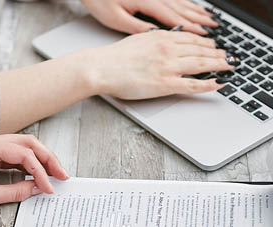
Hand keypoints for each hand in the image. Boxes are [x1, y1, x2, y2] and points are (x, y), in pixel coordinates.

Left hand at [0, 134, 67, 217]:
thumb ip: (15, 191)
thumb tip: (38, 188)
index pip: (23, 154)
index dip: (40, 171)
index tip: (48, 186)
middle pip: (28, 144)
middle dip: (47, 158)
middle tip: (61, 173)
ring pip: (25, 148)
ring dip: (42, 160)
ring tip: (55, 173)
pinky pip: (17, 157)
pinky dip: (31, 165)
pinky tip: (39, 174)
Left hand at [81, 0, 217, 33]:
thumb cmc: (100, 0)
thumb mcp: (115, 18)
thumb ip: (137, 27)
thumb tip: (155, 35)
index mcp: (148, 2)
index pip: (175, 18)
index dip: (191, 28)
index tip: (205, 36)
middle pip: (183, 9)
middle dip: (200, 20)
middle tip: (215, 27)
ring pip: (181, 3)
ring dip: (197, 11)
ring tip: (210, 18)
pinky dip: (186, 4)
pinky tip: (192, 7)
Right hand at [91, 30, 233, 99]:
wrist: (102, 67)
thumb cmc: (114, 57)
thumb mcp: (138, 40)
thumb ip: (154, 41)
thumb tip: (162, 41)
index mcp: (161, 39)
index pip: (191, 39)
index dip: (206, 42)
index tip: (214, 45)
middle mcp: (168, 50)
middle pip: (201, 50)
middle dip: (217, 53)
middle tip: (228, 57)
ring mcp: (168, 67)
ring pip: (201, 64)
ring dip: (218, 65)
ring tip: (228, 67)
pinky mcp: (164, 84)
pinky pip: (192, 84)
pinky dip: (208, 84)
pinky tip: (218, 83)